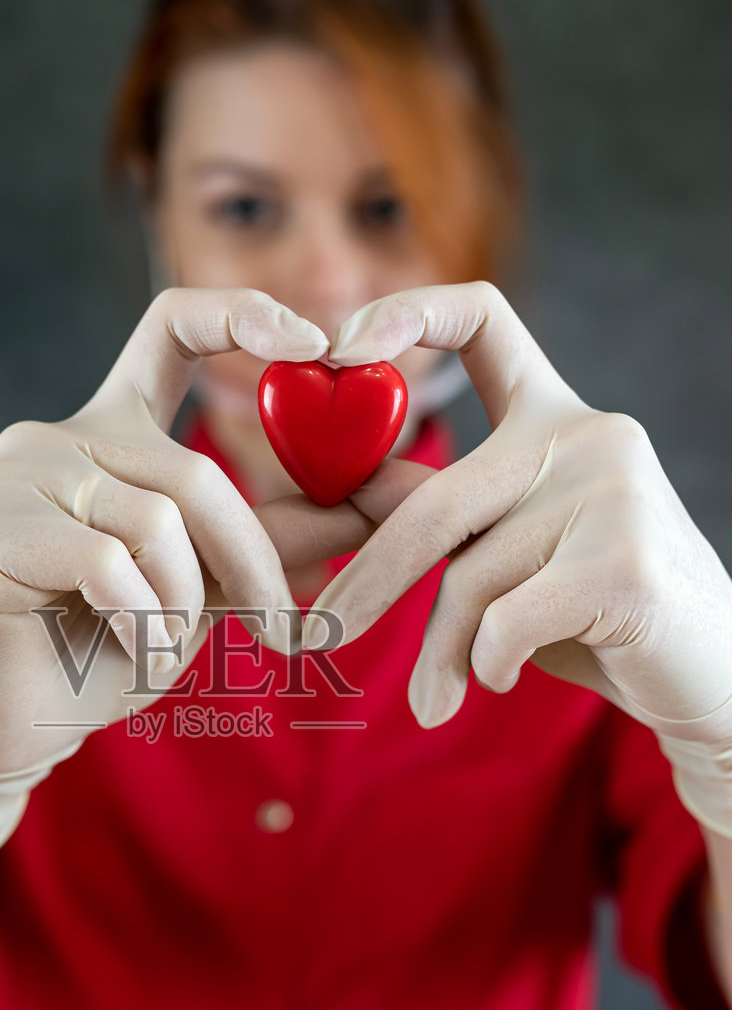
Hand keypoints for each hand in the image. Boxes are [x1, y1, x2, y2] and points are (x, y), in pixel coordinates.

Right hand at [0, 287, 373, 776]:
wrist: (19, 727)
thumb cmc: (113, 650)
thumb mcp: (214, 585)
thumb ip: (288, 534)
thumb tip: (404, 490)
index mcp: (109, 433)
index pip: (171, 328)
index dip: (242, 315)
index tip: (315, 344)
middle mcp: (54, 437)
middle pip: (193, 472)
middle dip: (251, 562)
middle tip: (282, 633)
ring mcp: (13, 477)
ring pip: (156, 522)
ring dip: (182, 607)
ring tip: (161, 645)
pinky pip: (106, 563)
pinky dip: (140, 620)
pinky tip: (127, 648)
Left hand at [301, 281, 731, 827]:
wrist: (707, 674)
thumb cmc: (594, 612)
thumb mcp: (510, 550)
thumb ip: (443, 514)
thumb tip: (335, 492)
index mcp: (554, 414)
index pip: (483, 318)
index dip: (405, 312)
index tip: (339, 349)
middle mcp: (587, 433)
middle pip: (437, 502)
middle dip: (369, 579)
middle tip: (318, 635)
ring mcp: (614, 492)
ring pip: (469, 578)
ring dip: (442, 652)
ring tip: (437, 698)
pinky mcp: (624, 563)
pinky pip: (504, 620)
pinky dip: (486, 665)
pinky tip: (501, 678)